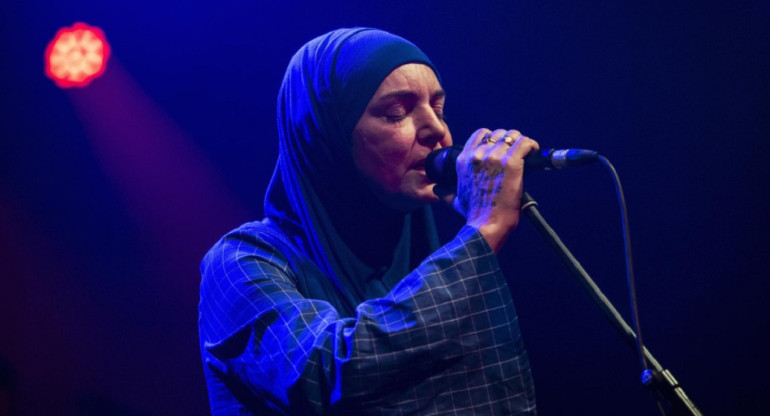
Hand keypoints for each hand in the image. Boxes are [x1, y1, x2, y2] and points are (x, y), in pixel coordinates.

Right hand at [453, 128, 538, 252]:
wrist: (485, 224)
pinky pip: (525, 144)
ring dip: (521, 142)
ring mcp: (495, 157)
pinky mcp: (511, 163)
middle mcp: (478, 155)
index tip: (501, 148)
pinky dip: (532, 146)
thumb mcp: (454, 199)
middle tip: (516, 152)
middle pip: (499, 134)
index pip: (481, 134)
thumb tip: (437, 190)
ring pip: (513, 136)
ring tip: (527, 152)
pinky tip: (533, 153)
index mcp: (464, 160)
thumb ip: (445, 191)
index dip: (493, 138)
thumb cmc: (473, 214)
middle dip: (509, 141)